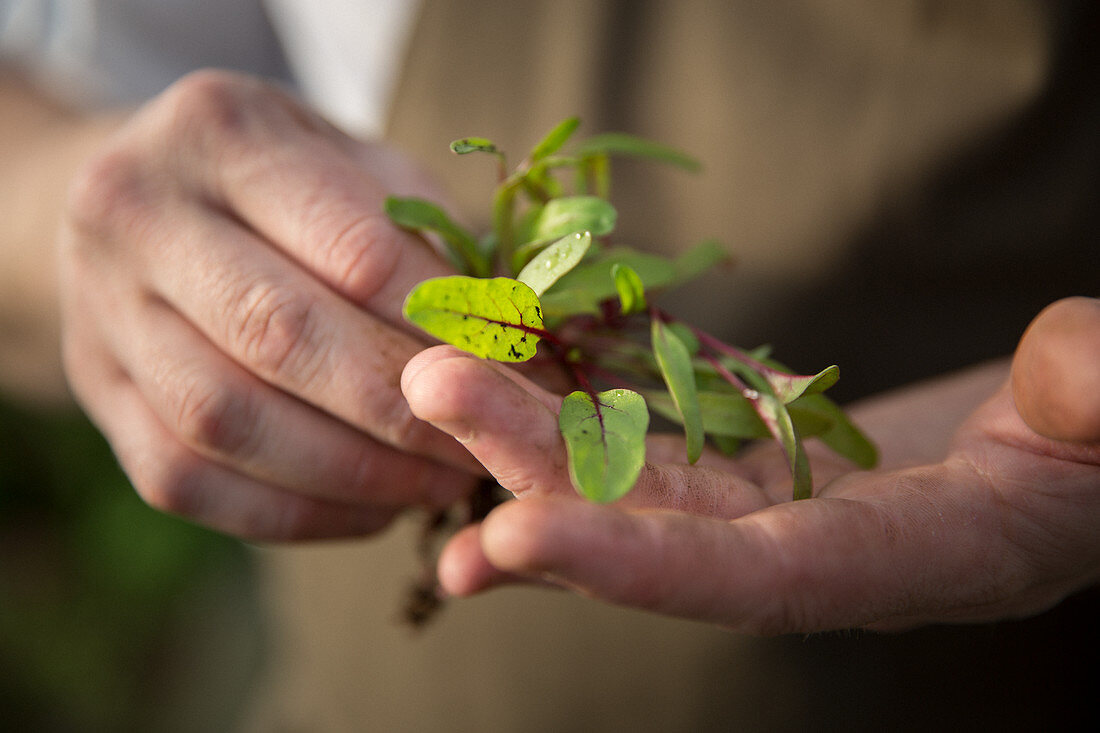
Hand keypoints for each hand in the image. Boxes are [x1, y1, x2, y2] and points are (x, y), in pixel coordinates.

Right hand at [59, 70, 480, 539]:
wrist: (139, 202)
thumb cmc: (284, 181)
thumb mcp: (357, 166)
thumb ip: (430, 241)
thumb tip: (520, 352)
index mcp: (222, 132)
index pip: (356, 247)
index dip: (448, 327)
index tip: (521, 373)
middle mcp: (137, 214)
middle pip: (281, 336)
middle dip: (403, 410)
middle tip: (485, 449)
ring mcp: (101, 310)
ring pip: (226, 421)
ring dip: (352, 473)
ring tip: (437, 487)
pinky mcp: (96, 397)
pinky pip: (189, 480)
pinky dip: (295, 511)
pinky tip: (370, 509)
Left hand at [401, 297, 1099, 633]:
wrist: (1057, 452)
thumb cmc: (1099, 455)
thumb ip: (1098, 411)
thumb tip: (1085, 368)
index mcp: (889, 566)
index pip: (747, 583)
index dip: (631, 565)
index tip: (513, 534)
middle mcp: (798, 541)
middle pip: (648, 516)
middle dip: (535, 467)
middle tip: (432, 395)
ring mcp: (764, 489)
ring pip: (632, 458)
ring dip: (532, 424)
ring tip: (435, 380)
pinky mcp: (751, 437)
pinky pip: (658, 410)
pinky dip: (587, 388)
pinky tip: (513, 359)